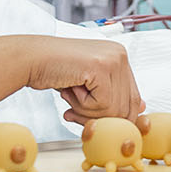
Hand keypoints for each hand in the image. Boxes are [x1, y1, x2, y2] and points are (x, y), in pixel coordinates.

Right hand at [26, 38, 145, 122]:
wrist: (30, 59)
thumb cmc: (55, 71)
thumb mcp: (88, 85)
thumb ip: (112, 94)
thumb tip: (140, 109)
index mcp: (120, 56)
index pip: (132, 99)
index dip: (110, 114)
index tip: (88, 114)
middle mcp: (120, 55)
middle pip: (127, 107)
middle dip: (99, 116)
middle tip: (73, 111)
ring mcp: (113, 59)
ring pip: (115, 109)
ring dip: (87, 111)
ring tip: (70, 95)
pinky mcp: (101, 67)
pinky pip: (103, 105)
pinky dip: (82, 106)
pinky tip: (69, 89)